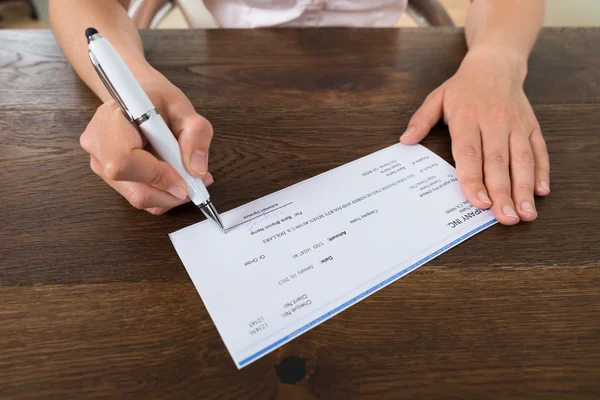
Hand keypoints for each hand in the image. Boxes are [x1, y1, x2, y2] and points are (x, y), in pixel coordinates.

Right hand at [80, 69, 213, 214]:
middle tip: (197, 184)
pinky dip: (161, 194)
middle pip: (132, 188)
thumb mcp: (183, 109)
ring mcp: (98, 162)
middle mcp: (97, 144)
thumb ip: (195, 135)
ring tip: (188, 178)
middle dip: (170, 193)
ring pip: (137, 197)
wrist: (134, 98)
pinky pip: (137, 196)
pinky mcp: (107, 175)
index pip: (124, 161)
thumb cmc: (156, 100)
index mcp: (111, 120)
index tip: (185, 180)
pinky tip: (174, 179)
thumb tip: (197, 170)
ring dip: (168, 195)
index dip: (157, 176)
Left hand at [400, 47, 549, 224]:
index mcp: (467, 117)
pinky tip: (541, 191)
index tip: (478, 202)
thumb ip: (421, 120)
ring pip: (522, 159)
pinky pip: (539, 150)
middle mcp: (494, 122)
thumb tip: (405, 141)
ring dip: (524, 188)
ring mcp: (515, 125)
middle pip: (498, 162)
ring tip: (525, 214)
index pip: (470, 153)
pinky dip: (541, 171)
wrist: (496, 64)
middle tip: (505, 218)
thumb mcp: (436, 98)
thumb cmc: (463, 87)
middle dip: (502, 193)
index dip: (473, 179)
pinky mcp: (531, 126)